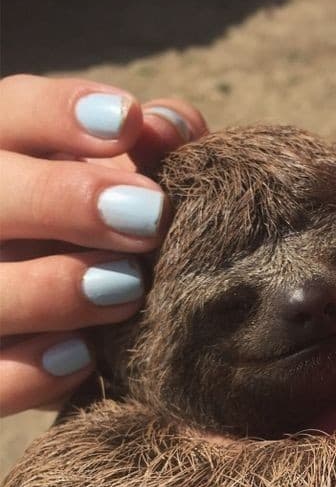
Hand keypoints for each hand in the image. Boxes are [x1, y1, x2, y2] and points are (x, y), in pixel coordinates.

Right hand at [0, 74, 206, 414]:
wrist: (79, 336)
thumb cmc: (115, 245)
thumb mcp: (129, 191)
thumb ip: (152, 152)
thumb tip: (168, 126)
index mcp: (4, 164)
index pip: (7, 115)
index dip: (58, 113)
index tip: (128, 121)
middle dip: (60, 200)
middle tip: (148, 216)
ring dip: (51, 287)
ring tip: (128, 288)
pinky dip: (27, 372)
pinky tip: (82, 358)